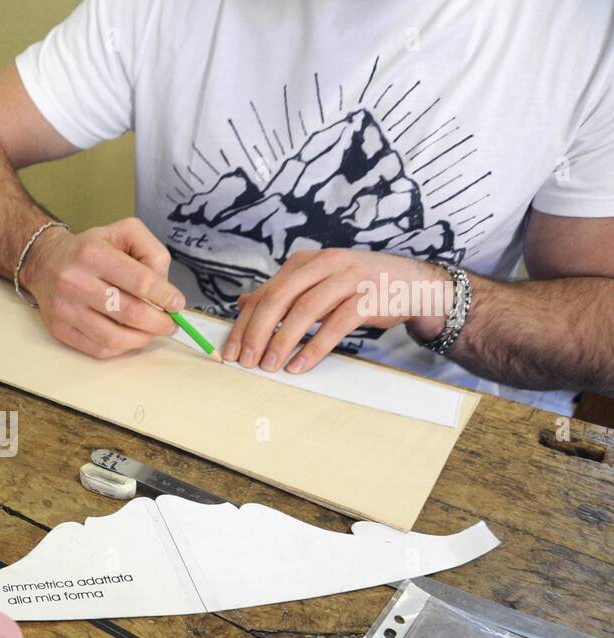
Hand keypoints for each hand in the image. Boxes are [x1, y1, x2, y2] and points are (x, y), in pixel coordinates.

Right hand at [20, 217, 185, 357]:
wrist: (45, 262)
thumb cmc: (92, 249)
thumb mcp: (124, 232)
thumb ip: (151, 253)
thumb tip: (165, 288)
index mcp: (93, 253)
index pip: (140, 281)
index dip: (165, 296)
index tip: (177, 303)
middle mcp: (75, 281)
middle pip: (129, 312)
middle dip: (158, 322)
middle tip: (170, 324)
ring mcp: (65, 308)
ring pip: (114, 336)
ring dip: (142, 339)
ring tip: (152, 333)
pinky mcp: (59, 328)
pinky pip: (98, 348)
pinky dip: (121, 347)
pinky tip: (130, 337)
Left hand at [222, 248, 448, 372]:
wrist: (414, 283)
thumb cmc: (359, 287)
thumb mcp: (317, 284)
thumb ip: (282, 293)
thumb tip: (242, 303)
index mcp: (305, 262)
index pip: (265, 293)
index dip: (244, 324)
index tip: (231, 350)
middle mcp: (324, 264)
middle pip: (278, 299)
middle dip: (256, 333)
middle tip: (245, 361)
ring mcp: (347, 279)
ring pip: (304, 310)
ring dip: (281, 342)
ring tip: (268, 366)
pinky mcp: (367, 298)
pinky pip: (335, 325)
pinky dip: (313, 348)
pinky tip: (298, 365)